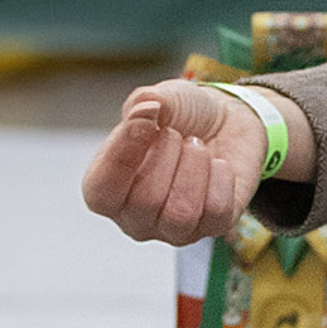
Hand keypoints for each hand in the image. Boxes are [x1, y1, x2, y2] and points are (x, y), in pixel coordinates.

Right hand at [82, 80, 266, 245]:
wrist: (225, 119)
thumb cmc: (179, 115)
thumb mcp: (157, 99)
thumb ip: (144, 102)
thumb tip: (146, 107)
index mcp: (106, 186)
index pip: (101, 192)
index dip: (122, 155)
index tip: (147, 119)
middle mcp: (135, 216)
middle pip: (146, 203)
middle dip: (168, 154)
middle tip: (176, 134)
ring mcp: (172, 228)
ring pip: (182, 214)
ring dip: (194, 166)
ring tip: (196, 145)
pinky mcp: (212, 227)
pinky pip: (217, 211)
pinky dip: (221, 177)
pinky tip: (217, 163)